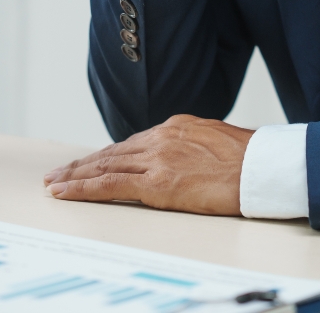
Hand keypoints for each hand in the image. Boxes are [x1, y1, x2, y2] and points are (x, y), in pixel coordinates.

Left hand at [43, 115, 254, 215]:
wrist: (264, 168)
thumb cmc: (251, 160)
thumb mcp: (217, 142)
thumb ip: (194, 147)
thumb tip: (187, 159)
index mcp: (176, 127)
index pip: (132, 144)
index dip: (107, 155)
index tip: (91, 162)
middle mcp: (161, 138)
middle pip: (112, 152)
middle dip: (83, 164)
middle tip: (58, 173)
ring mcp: (157, 158)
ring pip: (104, 166)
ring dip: (76, 176)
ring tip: (55, 184)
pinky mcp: (157, 182)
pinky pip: (110, 185)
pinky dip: (84, 188)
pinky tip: (66, 192)